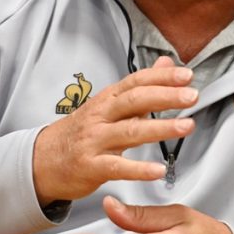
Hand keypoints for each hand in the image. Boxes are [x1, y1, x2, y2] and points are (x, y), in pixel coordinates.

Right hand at [32, 56, 196, 204]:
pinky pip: (117, 168)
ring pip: (129, 132)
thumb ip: (141, 87)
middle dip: (165, 97)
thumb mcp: (108, 105)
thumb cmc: (82, 132)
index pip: (136, 82)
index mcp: (107, 100)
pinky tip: (159, 170)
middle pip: (134, 101)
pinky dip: (138, 170)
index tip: (187, 75)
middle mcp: (100, 116)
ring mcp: (94, 141)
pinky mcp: (90, 167)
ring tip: (187, 126)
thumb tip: (167, 63)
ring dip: (160, 128)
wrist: (41, 161)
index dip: (161, 77)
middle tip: (192, 96)